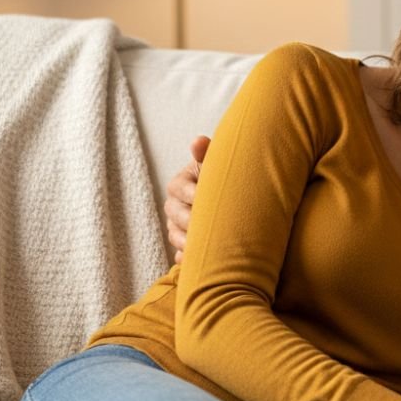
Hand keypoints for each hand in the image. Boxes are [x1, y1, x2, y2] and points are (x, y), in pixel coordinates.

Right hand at [164, 135, 209, 262]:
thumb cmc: (221, 176)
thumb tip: (198, 140)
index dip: (195, 194)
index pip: (181, 189)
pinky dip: (188, 258)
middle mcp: (173, 205)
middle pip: (177, 216)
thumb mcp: (214, 163)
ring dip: (190, 241)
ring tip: (208, 244)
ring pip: (176, 236)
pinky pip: (180, 254)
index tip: (207, 197)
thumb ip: (206, 153)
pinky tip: (200, 261)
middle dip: (193, 220)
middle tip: (212, 224)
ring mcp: (175, 226)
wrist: (227, 196)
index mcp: (178, 184)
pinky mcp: (181, 244)